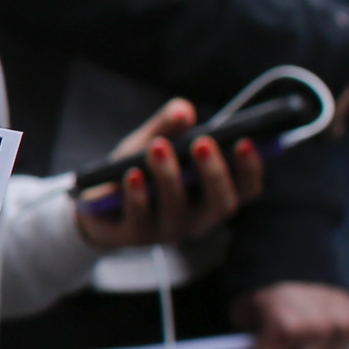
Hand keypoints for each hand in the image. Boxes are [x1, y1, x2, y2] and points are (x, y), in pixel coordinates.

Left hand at [73, 99, 261, 248]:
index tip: (245, 142)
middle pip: (220, 204)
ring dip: (168, 177)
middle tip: (202, 143)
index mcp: (213, 195)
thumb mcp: (153, 141)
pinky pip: (139, 218)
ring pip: (177, 210)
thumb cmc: (138, 169)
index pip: (246, 189)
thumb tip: (183, 112)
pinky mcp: (134, 236)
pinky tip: (132, 174)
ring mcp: (168, 231)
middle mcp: (198, 218)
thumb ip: (169, 124)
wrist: (97, 203)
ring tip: (158, 147)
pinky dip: (137, 195)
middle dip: (213, 173)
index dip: (251, 169)